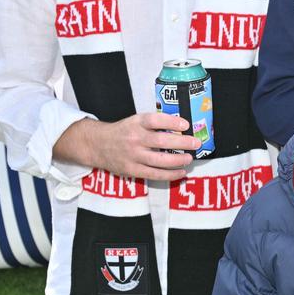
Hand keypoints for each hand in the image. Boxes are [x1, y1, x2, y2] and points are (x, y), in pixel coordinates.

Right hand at [54, 114, 196, 180]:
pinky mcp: (132, 170)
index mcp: (136, 123)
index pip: (155, 120)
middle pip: (161, 141)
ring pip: (159, 161)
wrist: (97, 145)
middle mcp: (134, 138)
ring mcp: (133, 156)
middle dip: (182, 143)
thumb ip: (154, 124)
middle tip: (196, 143)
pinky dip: (170, 175)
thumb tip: (181, 127)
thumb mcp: (135, 121)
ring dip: (178, 160)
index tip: (186, 125)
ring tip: (189, 158)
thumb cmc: (124, 131)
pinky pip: (154, 174)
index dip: (171, 122)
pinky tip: (181, 172)